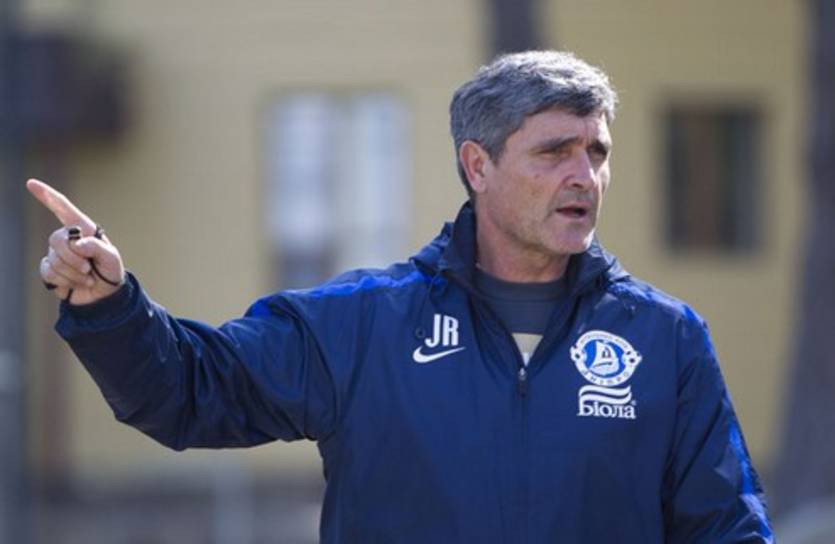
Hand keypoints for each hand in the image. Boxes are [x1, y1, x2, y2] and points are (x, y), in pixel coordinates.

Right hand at [27, 178, 125, 304]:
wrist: (104, 294)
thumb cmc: (110, 270)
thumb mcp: (111, 257)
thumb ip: (97, 247)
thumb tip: (77, 244)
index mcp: (83, 229)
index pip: (63, 208)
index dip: (47, 195)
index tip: (31, 183)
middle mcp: (67, 238)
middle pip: (57, 239)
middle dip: (74, 257)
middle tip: (88, 267)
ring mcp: (56, 254)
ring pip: (55, 259)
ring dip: (74, 273)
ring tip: (87, 276)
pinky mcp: (50, 270)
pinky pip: (49, 272)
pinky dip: (66, 281)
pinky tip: (77, 283)